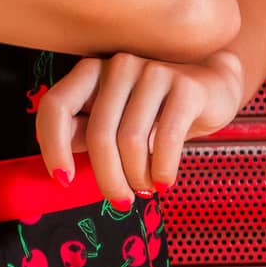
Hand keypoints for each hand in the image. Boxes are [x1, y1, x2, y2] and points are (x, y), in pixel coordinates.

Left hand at [34, 49, 244, 205]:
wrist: (213, 89)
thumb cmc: (155, 111)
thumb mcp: (117, 120)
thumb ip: (87, 134)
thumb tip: (60, 168)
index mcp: (91, 71)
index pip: (56, 105)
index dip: (52, 146)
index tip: (64, 180)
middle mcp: (118, 66)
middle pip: (97, 134)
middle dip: (108, 178)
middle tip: (120, 200)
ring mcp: (152, 72)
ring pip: (131, 141)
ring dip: (138, 177)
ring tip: (146, 186)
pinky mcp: (185, 86)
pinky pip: (165, 140)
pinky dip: (162, 171)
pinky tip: (165, 181)